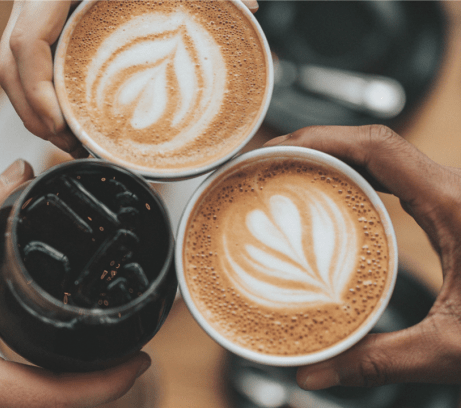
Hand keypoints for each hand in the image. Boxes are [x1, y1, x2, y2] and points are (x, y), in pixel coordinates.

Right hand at [0, 0, 258, 156]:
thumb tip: (250, 6)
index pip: (26, 43)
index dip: (35, 90)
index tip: (60, 126)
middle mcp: (39, 4)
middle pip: (11, 67)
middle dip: (36, 116)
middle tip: (73, 147)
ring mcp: (38, 17)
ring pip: (15, 72)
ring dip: (37, 113)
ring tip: (73, 142)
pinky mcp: (46, 29)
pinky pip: (28, 67)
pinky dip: (41, 98)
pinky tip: (68, 118)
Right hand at [0, 160, 150, 407]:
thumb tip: (21, 173)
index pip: (45, 396)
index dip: (100, 388)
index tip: (141, 363)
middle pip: (45, 404)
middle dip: (90, 390)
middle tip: (127, 362)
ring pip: (29, 401)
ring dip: (65, 387)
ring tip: (101, 362)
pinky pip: (11, 390)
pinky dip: (37, 382)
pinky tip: (52, 356)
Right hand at [265, 125, 460, 387]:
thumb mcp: (452, 347)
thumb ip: (379, 360)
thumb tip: (316, 373)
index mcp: (453, 205)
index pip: (379, 147)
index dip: (323, 139)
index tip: (281, 149)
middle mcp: (451, 190)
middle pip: (374, 143)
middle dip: (318, 143)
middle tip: (273, 162)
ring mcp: (450, 195)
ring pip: (384, 156)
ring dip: (336, 156)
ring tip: (292, 172)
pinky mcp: (448, 208)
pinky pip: (395, 177)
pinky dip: (357, 175)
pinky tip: (335, 195)